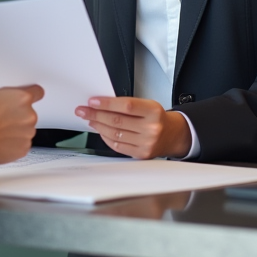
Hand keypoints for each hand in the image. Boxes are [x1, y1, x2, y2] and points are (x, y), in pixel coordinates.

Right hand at [0, 85, 43, 163]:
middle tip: (2, 120)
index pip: (38, 92)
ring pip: (25, 130)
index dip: (32, 96)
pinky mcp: (24, 148)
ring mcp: (28, 133)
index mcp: (22, 98)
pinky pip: (22, 144)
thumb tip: (10, 102)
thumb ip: (8, 98)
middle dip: (19, 117)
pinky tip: (1, 142)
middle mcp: (29, 115)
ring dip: (16, 131)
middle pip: (29, 114)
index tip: (28, 100)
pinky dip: (14, 144)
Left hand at [75, 96, 190, 159]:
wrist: (173, 135)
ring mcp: (146, 143)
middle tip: (83, 110)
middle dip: (96, 114)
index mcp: (153, 111)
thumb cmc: (157, 118)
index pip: (126, 106)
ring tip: (90, 119)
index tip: (92, 102)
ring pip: (115, 134)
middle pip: (117, 121)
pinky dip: (105, 137)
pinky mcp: (141, 154)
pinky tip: (100, 130)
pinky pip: (117, 146)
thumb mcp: (147, 105)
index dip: (107, 104)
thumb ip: (127, 105)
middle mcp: (151, 128)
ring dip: (98, 126)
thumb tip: (101, 104)